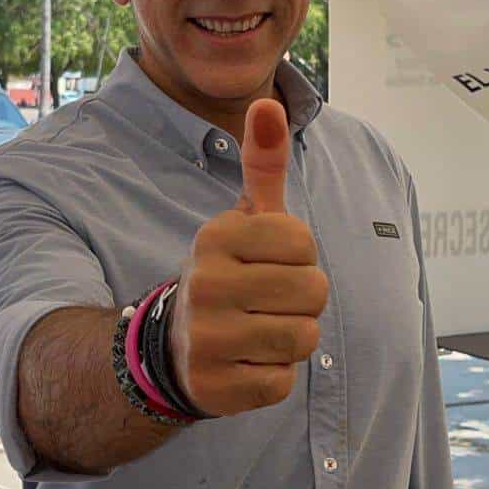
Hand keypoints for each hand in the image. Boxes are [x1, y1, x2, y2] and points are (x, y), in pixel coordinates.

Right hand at [169, 99, 328, 416]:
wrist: (175, 348)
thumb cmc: (229, 273)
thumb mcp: (244, 219)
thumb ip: (263, 163)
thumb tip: (270, 102)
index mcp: (215, 236)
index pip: (304, 242)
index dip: (299, 255)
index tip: (267, 262)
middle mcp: (205, 283)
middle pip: (314, 291)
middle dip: (303, 299)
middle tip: (267, 301)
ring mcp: (207, 338)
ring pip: (304, 337)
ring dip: (291, 338)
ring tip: (258, 329)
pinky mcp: (215, 386)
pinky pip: (282, 381)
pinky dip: (273, 375)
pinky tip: (246, 362)